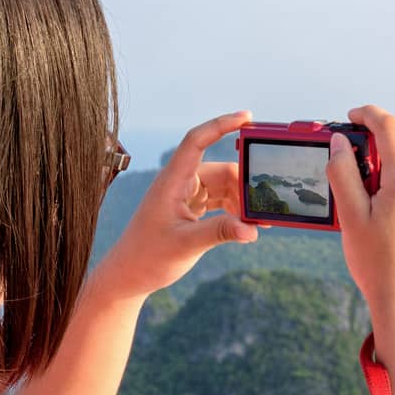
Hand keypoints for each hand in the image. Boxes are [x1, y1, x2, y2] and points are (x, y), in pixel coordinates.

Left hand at [96, 111, 259, 299]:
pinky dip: (234, 209)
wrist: (128, 276)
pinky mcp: (189, 209)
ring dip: (241, 199)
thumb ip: (220, 233)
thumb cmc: (147, 257)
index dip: (221, 125)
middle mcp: (178, 183)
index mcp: (172, 181)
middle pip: (219, 169)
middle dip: (244, 182)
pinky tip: (247, 223)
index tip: (248, 118)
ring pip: (222, 186)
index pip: (197, 141)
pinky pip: (218, 200)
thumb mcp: (186, 245)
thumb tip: (253, 230)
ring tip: (259, 219)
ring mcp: (184, 195)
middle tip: (265, 198)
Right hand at [327, 105, 394, 341]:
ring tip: (369, 189)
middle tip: (356, 157)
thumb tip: (342, 142)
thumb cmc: (377, 264)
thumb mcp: (350, 216)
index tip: (351, 117)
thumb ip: (343, 172)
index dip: (367, 114)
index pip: (389, 126)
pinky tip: (388, 209)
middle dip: (382, 139)